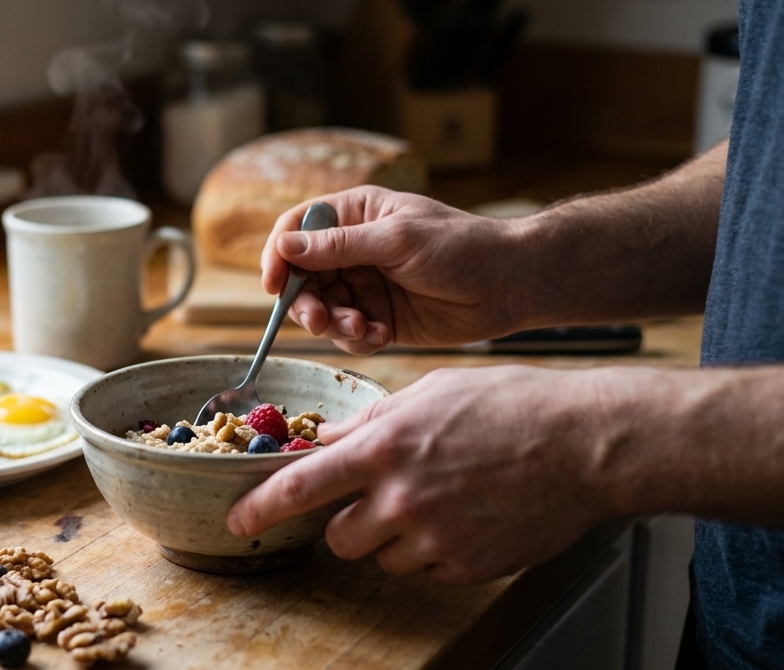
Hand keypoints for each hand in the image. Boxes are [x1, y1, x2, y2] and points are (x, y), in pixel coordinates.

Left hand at [227, 366, 629, 583]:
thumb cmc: (513, 406)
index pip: (299, 487)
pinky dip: (434, 552)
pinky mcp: (465, 567)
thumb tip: (327, 440)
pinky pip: (426, 571)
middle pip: (338, 536)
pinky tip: (466, 518)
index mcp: (385, 448)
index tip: (237, 522)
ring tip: (438, 502)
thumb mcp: (431, 394)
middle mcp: (402, 498)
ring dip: (393, 537)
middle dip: (348, 521)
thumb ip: (372, 422)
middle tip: (380, 498)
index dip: (259, 508)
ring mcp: (434, 538)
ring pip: (380, 556)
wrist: (585, 445)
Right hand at [261, 186, 529, 354]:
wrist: (510, 285)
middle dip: (307, 302)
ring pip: (323, 310)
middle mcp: (353, 250)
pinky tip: (383, 336)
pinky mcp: (380, 318)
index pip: (296, 230)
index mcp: (355, 215)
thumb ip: (338, 246)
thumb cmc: (461, 247)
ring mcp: (365, 286)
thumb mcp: (397, 240)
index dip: (278, 256)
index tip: (273, 284)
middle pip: (302, 278)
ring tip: (364, 329)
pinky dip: (358, 340)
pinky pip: (349, 334)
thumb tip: (283, 246)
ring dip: (335, 325)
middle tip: (321, 320)